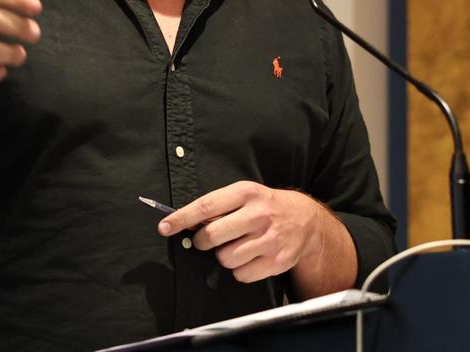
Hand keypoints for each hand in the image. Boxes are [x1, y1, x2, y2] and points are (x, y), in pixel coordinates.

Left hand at [158, 181, 328, 283]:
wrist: (305, 220)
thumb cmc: (265, 206)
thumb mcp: (245, 195)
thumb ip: (218, 206)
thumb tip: (183, 223)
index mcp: (247, 193)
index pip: (206, 206)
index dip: (182, 218)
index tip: (164, 227)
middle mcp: (259, 215)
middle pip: (212, 236)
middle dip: (202, 242)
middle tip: (207, 240)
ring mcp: (270, 239)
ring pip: (225, 259)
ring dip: (224, 256)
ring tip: (236, 247)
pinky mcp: (277, 261)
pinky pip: (241, 275)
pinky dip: (240, 270)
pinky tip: (250, 257)